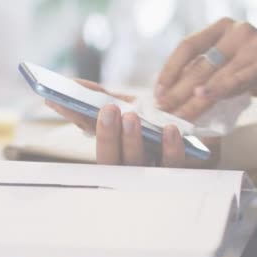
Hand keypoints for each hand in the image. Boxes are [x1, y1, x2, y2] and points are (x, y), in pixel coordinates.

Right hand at [45, 80, 218, 166]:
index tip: (58, 100)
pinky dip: (170, 148)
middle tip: (108, 111)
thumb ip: (104, 98)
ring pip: (138, 165)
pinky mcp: (180, 172)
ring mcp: (152, 172)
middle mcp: (128, 167)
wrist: (198, 136)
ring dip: (132, 141)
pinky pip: (173, 165)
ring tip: (131, 118)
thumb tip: (74, 83)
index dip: (74, 118)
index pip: (87, 133)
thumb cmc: (154, 121)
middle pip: (110, 160)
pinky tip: (169, 130)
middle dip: (106, 135)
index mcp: (111, 148)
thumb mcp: (130, 107)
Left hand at [155, 18, 256, 118]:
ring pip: (215, 75)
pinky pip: (237, 79)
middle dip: (178, 90)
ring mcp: (253, 43)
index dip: (170, 69)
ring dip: (193, 99)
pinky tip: (201, 97)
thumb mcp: (227, 65)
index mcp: (222, 27)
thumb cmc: (255, 73)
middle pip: (200, 64)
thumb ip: (204, 70)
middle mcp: (237, 30)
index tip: (158, 92)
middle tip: (163, 109)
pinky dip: (218, 90)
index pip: (188, 46)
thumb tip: (168, 94)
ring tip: (178, 115)